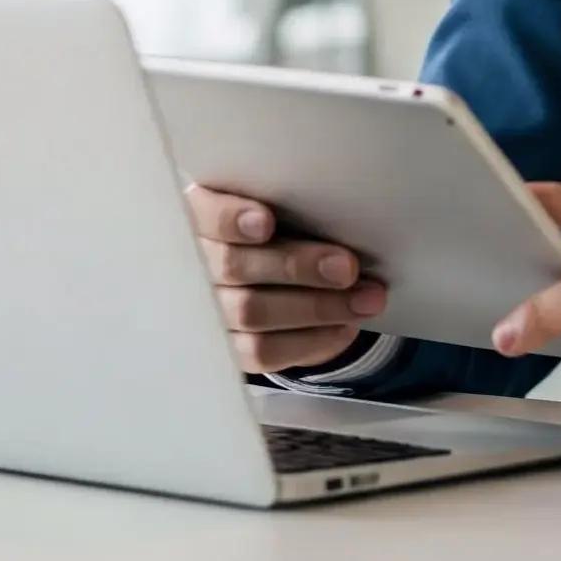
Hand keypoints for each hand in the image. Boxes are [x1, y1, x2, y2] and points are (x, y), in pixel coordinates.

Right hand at [184, 184, 389, 374]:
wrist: (270, 278)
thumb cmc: (278, 232)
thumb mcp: (280, 209)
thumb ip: (294, 208)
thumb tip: (341, 219)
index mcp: (200, 216)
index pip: (206, 216)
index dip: (232, 219)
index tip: (266, 223)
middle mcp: (196, 264)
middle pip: (234, 266)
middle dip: (294, 266)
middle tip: (346, 267)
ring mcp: (208, 310)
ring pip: (252, 313)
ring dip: (316, 307)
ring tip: (364, 299)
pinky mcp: (229, 348)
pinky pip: (264, 351)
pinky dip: (311, 339)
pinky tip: (344, 326)